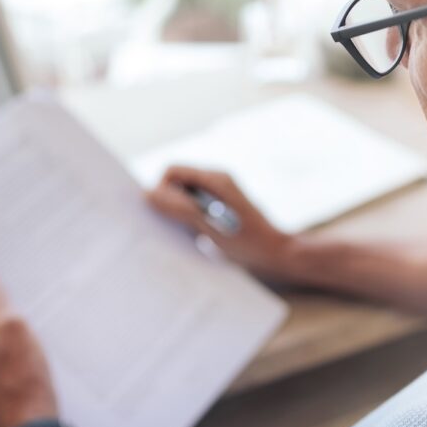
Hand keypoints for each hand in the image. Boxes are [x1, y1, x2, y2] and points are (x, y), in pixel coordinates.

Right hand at [146, 165, 297, 281]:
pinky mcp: (220, 211)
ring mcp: (219, 196)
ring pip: (184, 197)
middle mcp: (216, 183)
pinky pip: (194, 208)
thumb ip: (180, 208)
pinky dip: (187, 220)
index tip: (160, 214)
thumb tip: (149, 196)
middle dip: (167, 201)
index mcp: (215, 179)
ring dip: (177, 213)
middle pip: (177, 183)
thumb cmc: (247, 241)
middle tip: (168, 226)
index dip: (161, 189)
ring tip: (183, 233)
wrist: (277, 255)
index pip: (173, 171)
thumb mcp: (209, 225)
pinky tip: (193, 238)